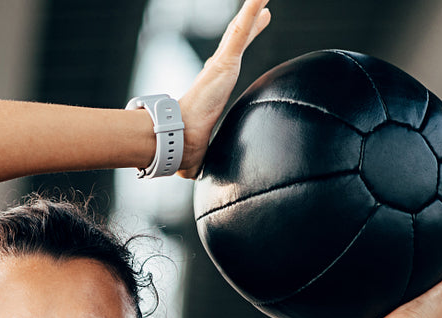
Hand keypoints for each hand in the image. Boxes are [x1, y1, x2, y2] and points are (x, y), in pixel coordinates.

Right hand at [177, 0, 272, 178]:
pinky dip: (252, 12)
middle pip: (236, 42)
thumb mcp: (197, 154)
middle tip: (265, 12)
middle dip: (250, 25)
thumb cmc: (182, 149)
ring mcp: (221, 65)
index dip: (233, 51)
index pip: (224, 65)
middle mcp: (215, 73)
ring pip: (240, 30)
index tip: (238, 43)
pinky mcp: (225, 62)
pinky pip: (242, 32)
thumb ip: (195, 161)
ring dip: (253, 11)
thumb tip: (187, 176)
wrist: (177, 141)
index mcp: (210, 90)